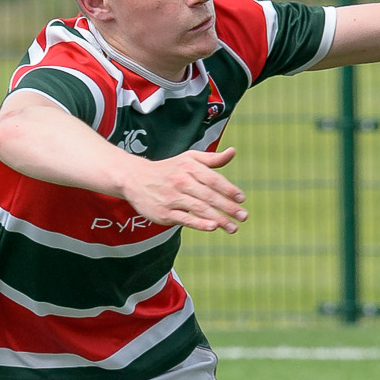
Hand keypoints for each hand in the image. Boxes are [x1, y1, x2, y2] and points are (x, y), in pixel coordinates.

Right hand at [118, 147, 248, 232]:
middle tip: (244, 216)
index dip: (229, 189)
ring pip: (199, 209)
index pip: (213, 179)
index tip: (242, 199)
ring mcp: (172, 197)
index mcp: (189, 167)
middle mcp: (181, 181)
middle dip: (228, 207)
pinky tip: (213, 227)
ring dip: (219, 219)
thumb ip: (212, 159)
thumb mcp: (188, 159)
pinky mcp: (164, 212)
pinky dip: (199, 223)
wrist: (135, 179)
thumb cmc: (169, 169)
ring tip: (233, 228)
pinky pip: (185, 219)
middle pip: (209, 196)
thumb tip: (233, 152)